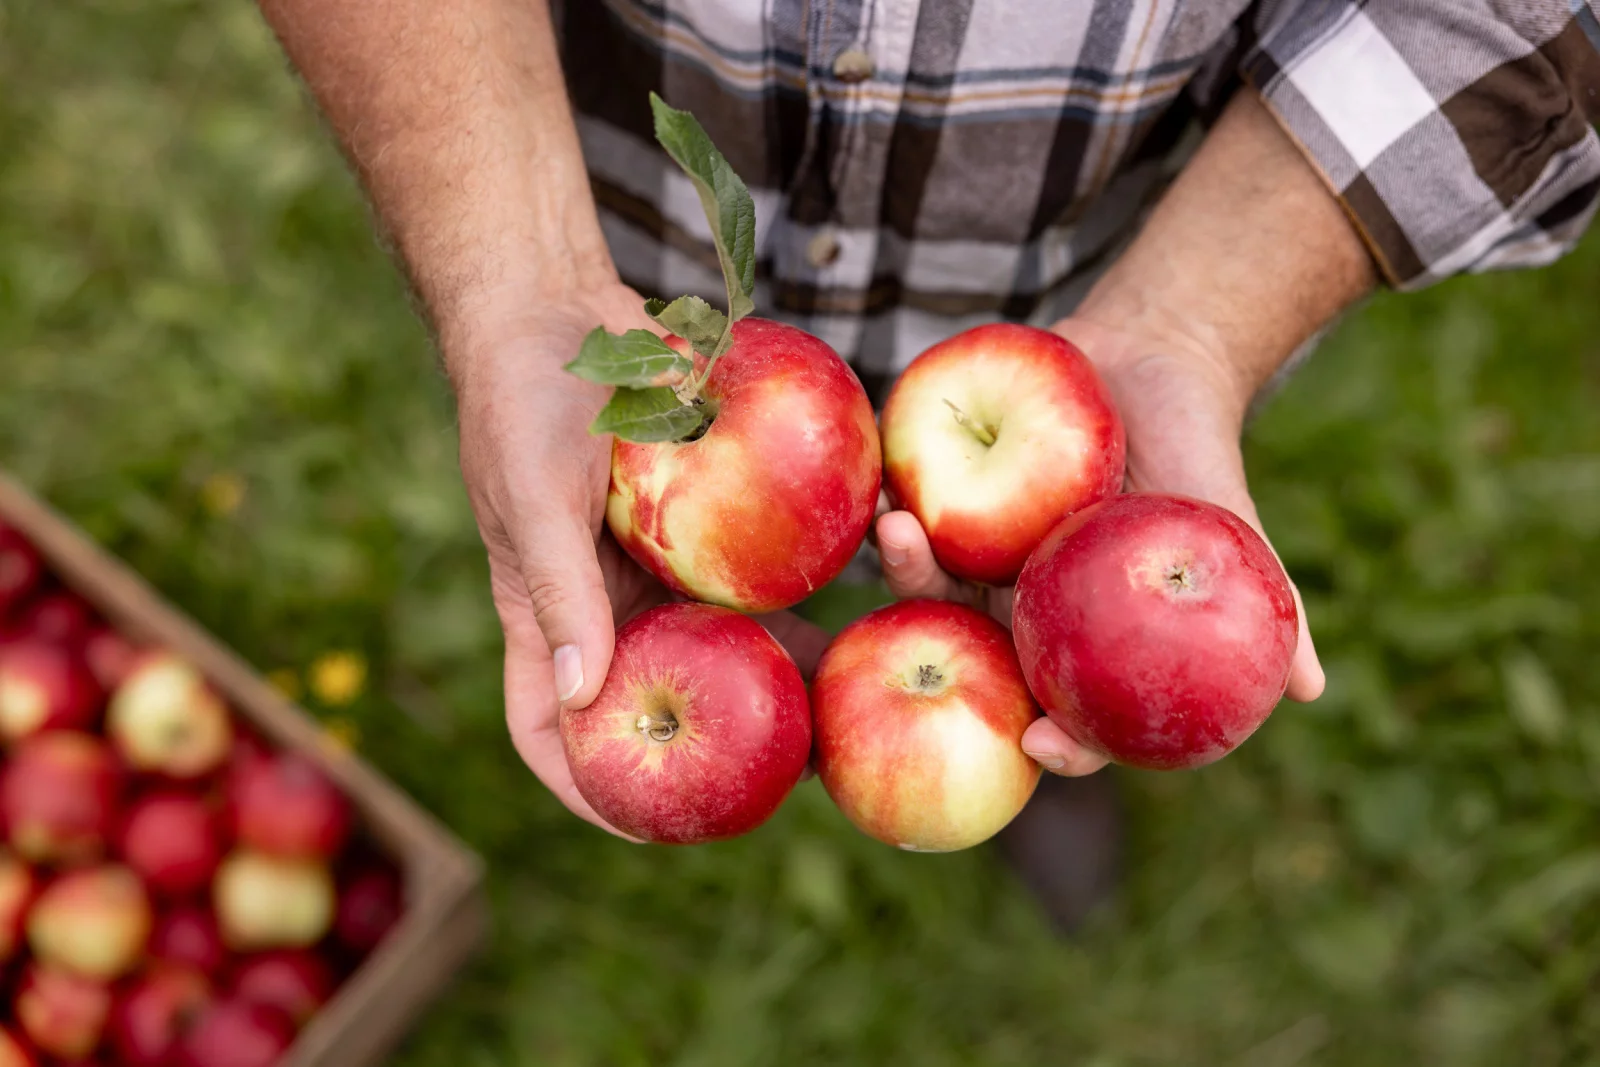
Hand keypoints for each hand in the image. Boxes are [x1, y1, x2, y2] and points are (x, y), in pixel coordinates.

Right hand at [451, 281, 828, 836]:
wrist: (558, 303)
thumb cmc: (520, 396)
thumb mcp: (531, 493)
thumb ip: (559, 590)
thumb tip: (583, 696)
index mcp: (546, 614)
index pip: (550, 729)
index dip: (588, 787)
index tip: (649, 830)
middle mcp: (606, 603)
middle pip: (655, 699)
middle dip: (711, 746)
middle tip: (782, 781)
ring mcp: (655, 564)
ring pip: (715, 642)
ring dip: (769, 677)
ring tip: (837, 712)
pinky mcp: (700, 519)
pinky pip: (752, 571)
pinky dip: (795, 595)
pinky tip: (855, 611)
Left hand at [875, 316, 1324, 777]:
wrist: (1144, 358)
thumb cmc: (1191, 451)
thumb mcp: (1224, 520)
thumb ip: (1260, 593)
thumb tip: (1311, 688)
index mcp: (1083, 638)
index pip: (1064, 710)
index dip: (1053, 741)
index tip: (1039, 740)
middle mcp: (1017, 607)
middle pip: (970, 653)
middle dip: (937, 651)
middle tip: (923, 638)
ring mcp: (973, 554)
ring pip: (926, 583)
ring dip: (903, 564)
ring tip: (898, 525)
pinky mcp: (943, 497)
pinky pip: (908, 507)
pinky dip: (891, 496)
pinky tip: (882, 478)